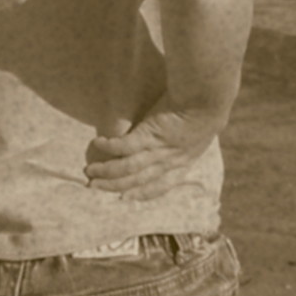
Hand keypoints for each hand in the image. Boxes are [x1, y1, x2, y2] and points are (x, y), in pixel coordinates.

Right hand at [84, 105, 216, 201]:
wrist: (206, 97)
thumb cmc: (202, 108)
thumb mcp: (193, 133)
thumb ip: (178, 142)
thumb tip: (163, 139)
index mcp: (183, 164)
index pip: (160, 186)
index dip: (141, 194)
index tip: (124, 198)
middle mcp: (169, 162)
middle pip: (138, 180)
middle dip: (114, 186)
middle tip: (94, 187)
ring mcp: (159, 150)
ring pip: (128, 168)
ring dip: (107, 171)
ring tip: (90, 170)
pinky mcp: (150, 134)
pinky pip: (124, 146)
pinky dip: (110, 147)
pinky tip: (97, 143)